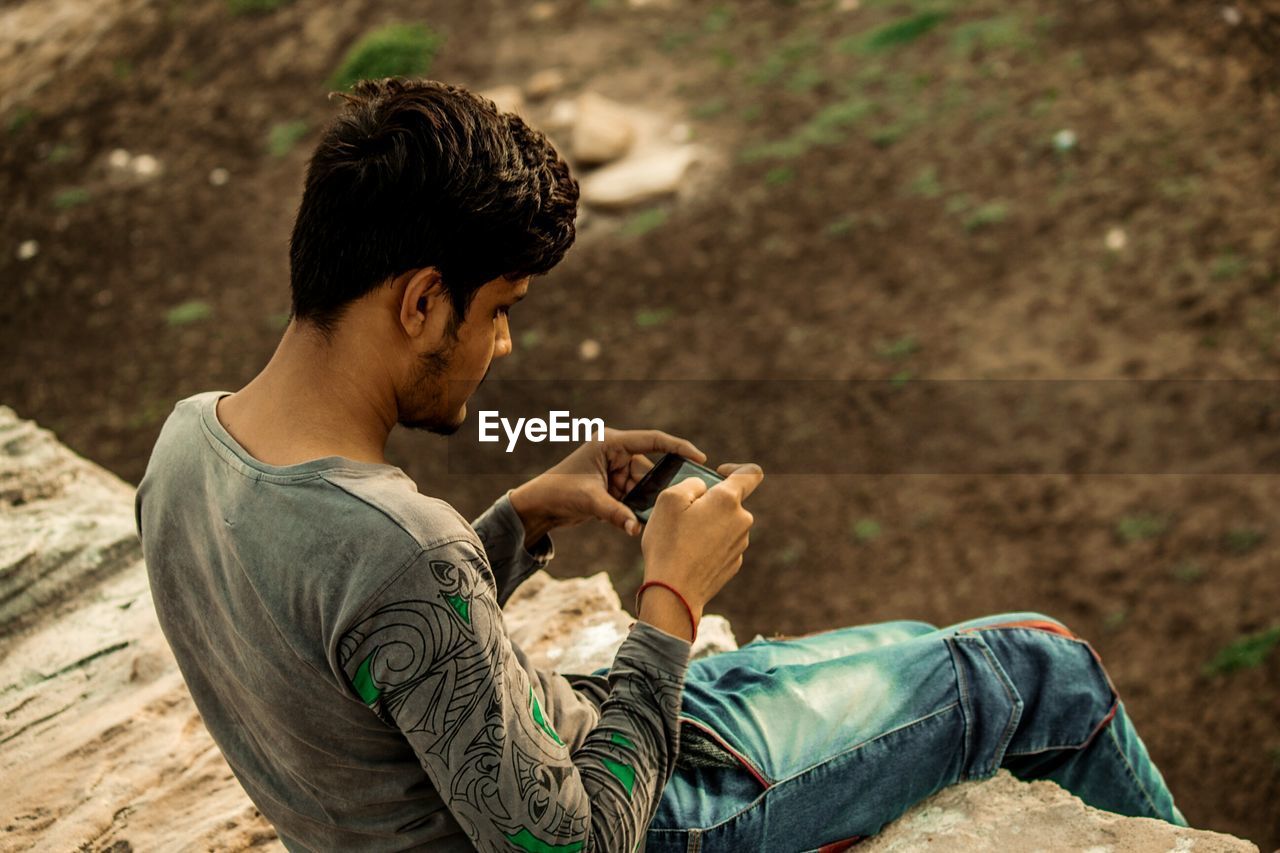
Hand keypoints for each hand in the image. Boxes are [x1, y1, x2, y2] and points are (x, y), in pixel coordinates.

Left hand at [508, 428, 705, 548]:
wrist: (538, 506)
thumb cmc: (558, 492)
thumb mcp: (589, 501)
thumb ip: (616, 513)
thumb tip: (637, 529)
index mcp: (610, 443)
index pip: (653, 440)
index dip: (678, 447)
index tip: (700, 457)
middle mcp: (615, 453)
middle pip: (649, 470)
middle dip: (657, 489)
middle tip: (671, 505)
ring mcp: (614, 470)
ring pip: (642, 487)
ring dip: (645, 503)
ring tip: (650, 517)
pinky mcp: (612, 486)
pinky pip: (633, 497)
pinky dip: (635, 509)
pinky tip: (635, 521)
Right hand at [638, 463, 763, 630]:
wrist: (674, 592)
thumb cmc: (669, 543)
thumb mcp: (668, 500)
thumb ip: (691, 483)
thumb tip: (703, 488)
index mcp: (728, 500)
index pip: (751, 473)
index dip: (735, 468)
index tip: (717, 474)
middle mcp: (742, 521)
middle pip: (730, 501)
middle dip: (710, 502)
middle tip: (683, 515)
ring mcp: (740, 544)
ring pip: (726, 523)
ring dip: (709, 524)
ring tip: (683, 539)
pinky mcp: (734, 563)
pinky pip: (723, 544)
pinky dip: (709, 544)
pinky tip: (690, 555)